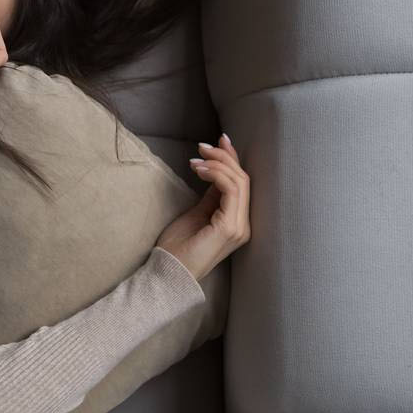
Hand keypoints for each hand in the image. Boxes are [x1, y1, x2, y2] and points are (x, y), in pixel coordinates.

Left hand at [156, 133, 250, 280]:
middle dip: (224, 157)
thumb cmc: (178, 247)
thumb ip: (211, 195)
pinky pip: (230, 190)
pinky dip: (215, 175)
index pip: (242, 184)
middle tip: (202, 146)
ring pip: (239, 182)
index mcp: (237, 223)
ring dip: (217, 164)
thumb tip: (215, 171)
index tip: (220, 140)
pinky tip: (198, 171)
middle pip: (243, 180)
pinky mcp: (229, 227)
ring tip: (195, 160)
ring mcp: (239, 227)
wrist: (168, 273)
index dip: (233, 160)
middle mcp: (243, 225)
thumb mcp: (197, 213)